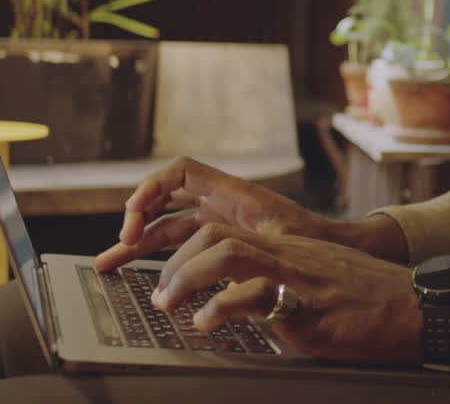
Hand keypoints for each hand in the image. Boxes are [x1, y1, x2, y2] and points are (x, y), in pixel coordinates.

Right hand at [95, 156, 342, 271]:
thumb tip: (212, 253)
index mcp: (234, 193)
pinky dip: (162, 257)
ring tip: (110, 266)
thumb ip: (246, 244)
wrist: (339, 252)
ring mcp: (221, 222)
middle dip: (137, 221)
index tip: (135, 220)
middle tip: (118, 249)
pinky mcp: (223, 243)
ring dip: (141, 244)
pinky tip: (145, 276)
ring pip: (170, 227)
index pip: (180, 173)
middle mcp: (223, 203)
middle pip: (166, 201)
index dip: (151, 190)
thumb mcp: (279, 242)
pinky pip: (184, 244)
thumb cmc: (315, 243)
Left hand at [151, 222, 421, 365]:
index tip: (166, 282)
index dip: (185, 254)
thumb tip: (244, 310)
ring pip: (228, 251)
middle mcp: (288, 254)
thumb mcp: (319, 288)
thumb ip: (283, 290)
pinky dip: (222, 307)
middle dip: (175, 262)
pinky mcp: (309, 305)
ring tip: (168, 303)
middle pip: (214, 233)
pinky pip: (257, 295)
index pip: (222, 232)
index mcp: (287, 250)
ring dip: (186, 276)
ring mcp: (298, 275)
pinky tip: (207, 323)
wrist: (420, 307)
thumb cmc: (375, 304)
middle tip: (159, 296)